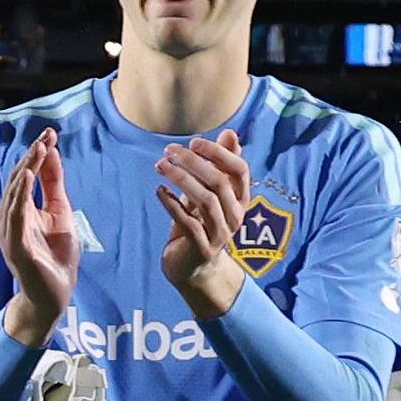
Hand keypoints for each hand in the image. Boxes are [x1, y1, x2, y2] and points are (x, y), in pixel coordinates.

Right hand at [0, 127, 80, 339]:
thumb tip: (51, 153)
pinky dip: (19, 195)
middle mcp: (9, 218)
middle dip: (31, 157)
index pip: (24, 175)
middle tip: (45, 136)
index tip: (50, 134)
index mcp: (19, 210)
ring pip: (14, 194)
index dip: (37, 154)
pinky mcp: (15, 245)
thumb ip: (53, 184)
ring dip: (25, 170)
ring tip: (37, 149)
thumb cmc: (55, 255)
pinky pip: (15, 216)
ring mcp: (10, 232)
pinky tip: (27, 177)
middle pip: (17, 181)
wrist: (54, 292)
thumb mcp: (59, 211)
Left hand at [154, 128, 253, 318]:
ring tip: (159, 165)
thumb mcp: (209, 193)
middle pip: (219, 182)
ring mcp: (220, 233)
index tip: (194, 142)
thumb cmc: (200, 224)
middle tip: (169, 151)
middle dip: (194, 162)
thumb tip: (231, 133)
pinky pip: (187, 221)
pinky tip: (159, 190)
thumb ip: (219, 165)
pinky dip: (172, 203)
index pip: (240, 170)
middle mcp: (235, 216)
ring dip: (180, 178)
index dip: (219, 153)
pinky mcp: (202, 248)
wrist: (192, 268)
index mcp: (240, 200)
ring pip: (204, 200)